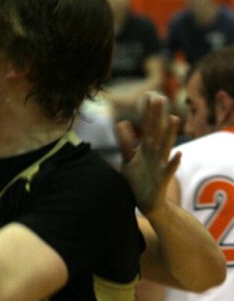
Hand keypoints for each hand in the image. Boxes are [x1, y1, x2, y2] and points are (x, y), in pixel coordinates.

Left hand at [117, 95, 180, 216]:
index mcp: (146, 149)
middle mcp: (155, 154)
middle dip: (157, 117)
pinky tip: (179, 154)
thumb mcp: (129, 161)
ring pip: (164, 147)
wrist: (148, 204)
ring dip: (169, 134)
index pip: (147, 128)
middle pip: (156, 132)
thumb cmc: (139, 181)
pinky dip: (174, 163)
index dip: (147, 113)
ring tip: (173, 119)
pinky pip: (169, 170)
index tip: (149, 96)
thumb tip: (120, 123)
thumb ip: (125, 144)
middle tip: (160, 98)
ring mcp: (160, 166)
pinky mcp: (162, 179)